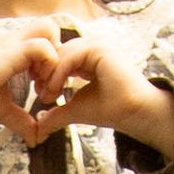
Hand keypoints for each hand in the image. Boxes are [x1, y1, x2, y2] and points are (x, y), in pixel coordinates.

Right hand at [0, 15, 80, 144]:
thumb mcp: (3, 109)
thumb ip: (22, 121)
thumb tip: (35, 137)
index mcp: (13, 50)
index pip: (44, 38)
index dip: (51, 59)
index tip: (42, 84)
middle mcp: (15, 41)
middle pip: (49, 25)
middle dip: (57, 49)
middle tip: (47, 76)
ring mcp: (13, 43)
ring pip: (49, 29)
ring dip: (53, 56)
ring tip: (42, 80)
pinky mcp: (10, 51)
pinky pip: (42, 47)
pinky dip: (47, 65)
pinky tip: (36, 83)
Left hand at [49, 26, 173, 153]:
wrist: (135, 113)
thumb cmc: (112, 109)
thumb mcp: (76, 109)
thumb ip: (57, 113)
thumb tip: (39, 128)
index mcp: (92, 54)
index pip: (61, 55)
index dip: (48, 72)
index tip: (42, 93)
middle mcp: (96, 45)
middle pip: (59, 52)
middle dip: (46, 73)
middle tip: (41, 94)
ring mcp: (100, 44)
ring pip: (63, 53)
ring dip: (51, 75)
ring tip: (48, 96)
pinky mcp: (101, 48)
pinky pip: (71, 56)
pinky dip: (59, 73)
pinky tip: (56, 91)